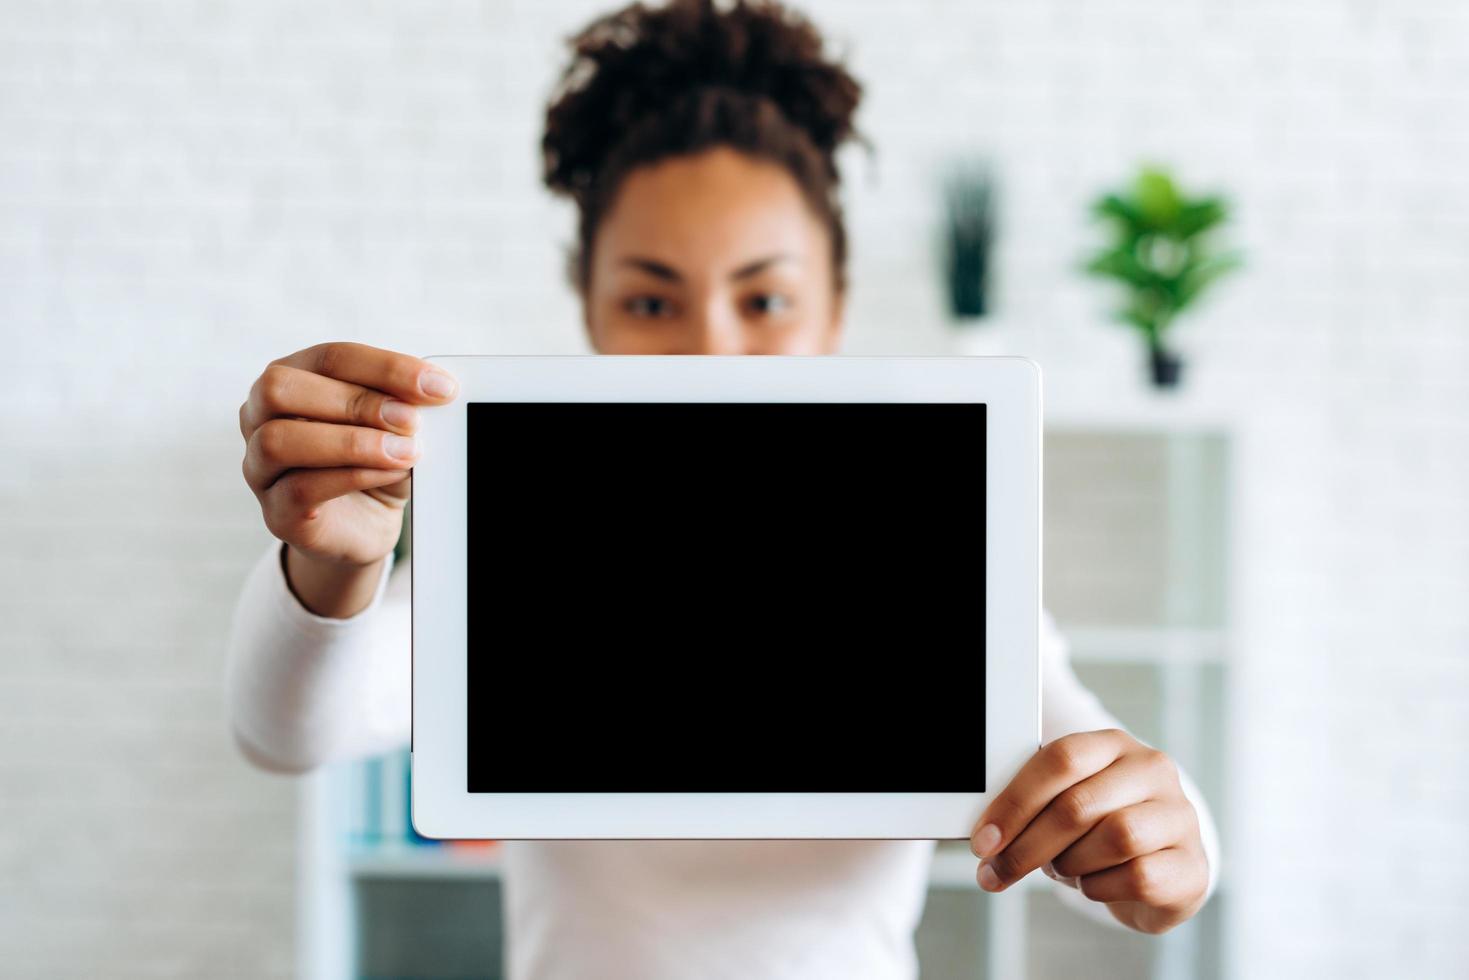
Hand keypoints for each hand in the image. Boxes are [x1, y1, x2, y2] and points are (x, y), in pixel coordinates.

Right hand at [239, 342, 458, 566]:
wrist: (366, 526)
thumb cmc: (376, 462)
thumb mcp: (395, 426)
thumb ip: (403, 403)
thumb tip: (432, 389)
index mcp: (293, 378)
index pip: (330, 357)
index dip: (387, 368)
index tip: (440, 387)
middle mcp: (260, 417)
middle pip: (281, 387)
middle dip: (355, 401)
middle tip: (411, 421)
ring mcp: (259, 467)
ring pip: (279, 440)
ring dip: (352, 442)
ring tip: (405, 451)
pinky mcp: (276, 512)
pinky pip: (301, 488)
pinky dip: (354, 476)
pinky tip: (392, 473)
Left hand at [969, 728, 1209, 933]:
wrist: (1158, 870)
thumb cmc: (1098, 831)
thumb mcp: (1066, 805)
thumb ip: (1032, 807)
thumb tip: (986, 836)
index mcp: (1113, 745)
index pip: (1061, 758)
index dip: (1015, 801)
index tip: (983, 839)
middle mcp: (1152, 771)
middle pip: (1079, 804)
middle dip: (1027, 845)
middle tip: (997, 872)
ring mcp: (1180, 815)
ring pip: (1115, 837)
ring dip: (1071, 863)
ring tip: (1062, 869)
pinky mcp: (1193, 864)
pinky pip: (1139, 876)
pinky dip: (1101, 887)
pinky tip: (1093, 885)